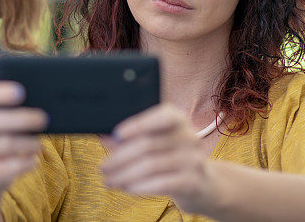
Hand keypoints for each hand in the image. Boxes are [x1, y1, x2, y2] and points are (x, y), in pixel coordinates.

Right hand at [0, 81, 48, 196]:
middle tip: (43, 119)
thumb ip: (13, 107)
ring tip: (39, 144)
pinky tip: (33, 159)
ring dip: (28, 142)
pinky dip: (25, 163)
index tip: (21, 92)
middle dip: (20, 119)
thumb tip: (43, 99)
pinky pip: (8, 167)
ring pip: (4, 144)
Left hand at [100, 104, 217, 215]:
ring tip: (110, 180)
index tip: (116, 134)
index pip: (160, 117)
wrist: (201, 183)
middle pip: (148, 145)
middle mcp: (189, 137)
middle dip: (120, 157)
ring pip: (150, 166)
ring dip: (124, 174)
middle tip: (103, 167)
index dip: (137, 124)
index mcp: (178, 119)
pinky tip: (127, 188)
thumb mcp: (155, 141)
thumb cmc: (170, 156)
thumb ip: (132, 137)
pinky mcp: (192, 182)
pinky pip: (161, 183)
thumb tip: (106, 138)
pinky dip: (140, 186)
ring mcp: (193, 160)